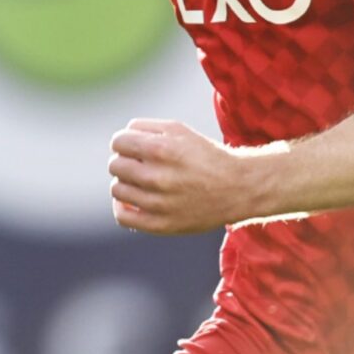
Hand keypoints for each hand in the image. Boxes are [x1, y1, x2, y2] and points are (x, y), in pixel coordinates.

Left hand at [106, 119, 257, 235]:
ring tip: (142, 182)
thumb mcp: (180, 130)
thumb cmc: (205, 156)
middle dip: (125, 161)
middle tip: (142, 165)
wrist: (238, 188)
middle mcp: (158, 177)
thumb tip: (119, 138)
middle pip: (115, 165)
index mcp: (162, 150)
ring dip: (126, 183)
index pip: (118, 142)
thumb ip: (145, 128)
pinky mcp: (161, 225)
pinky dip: (122, 207)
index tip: (134, 148)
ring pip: (117, 189)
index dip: (124, 143)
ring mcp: (158, 204)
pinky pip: (123, 216)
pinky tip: (132, 200)